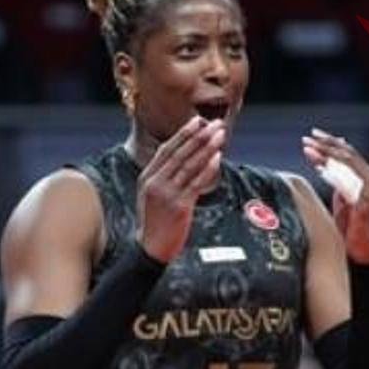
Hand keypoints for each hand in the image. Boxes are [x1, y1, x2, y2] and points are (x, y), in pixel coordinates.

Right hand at [137, 116, 225, 261]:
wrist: (151, 247)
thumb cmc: (155, 219)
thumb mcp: (152, 193)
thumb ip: (163, 174)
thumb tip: (182, 152)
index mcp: (147, 177)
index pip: (167, 149)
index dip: (184, 134)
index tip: (198, 121)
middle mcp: (156, 183)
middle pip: (180, 154)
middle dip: (199, 136)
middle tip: (215, 123)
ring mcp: (167, 194)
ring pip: (190, 165)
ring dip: (207, 148)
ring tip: (220, 135)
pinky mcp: (180, 206)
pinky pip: (197, 183)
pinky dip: (208, 169)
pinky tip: (218, 158)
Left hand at [301, 128, 368, 263]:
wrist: (360, 250)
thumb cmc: (348, 227)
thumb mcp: (340, 198)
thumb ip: (335, 180)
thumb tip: (322, 163)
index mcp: (362, 176)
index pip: (345, 153)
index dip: (328, 143)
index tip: (311, 137)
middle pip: (346, 153)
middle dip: (325, 144)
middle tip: (307, 139)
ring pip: (347, 160)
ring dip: (326, 153)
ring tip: (308, 148)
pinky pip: (351, 175)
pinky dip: (334, 169)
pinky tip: (319, 166)